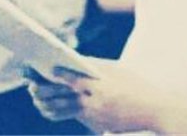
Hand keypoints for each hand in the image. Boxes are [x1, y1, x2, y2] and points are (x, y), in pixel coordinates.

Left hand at [28, 59, 163, 132]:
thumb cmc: (136, 86)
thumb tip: (73, 60)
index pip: (73, 80)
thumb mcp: (117, 71)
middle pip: (62, 97)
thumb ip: (95, 67)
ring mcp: (95, 116)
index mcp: (101, 85)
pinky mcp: (96, 125)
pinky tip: (49, 108)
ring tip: (36, 96)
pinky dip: (58, 112)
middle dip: (43, 91)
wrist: (155, 111)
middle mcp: (96, 101)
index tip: (42, 69)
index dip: (56, 76)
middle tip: (31, 84)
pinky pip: (73, 117)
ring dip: (46, 104)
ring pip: (63, 111)